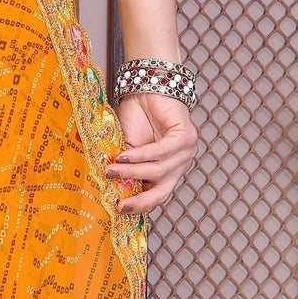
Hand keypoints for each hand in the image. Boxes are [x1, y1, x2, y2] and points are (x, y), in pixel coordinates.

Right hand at [106, 92, 198, 212]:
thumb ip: (124, 166)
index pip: (157, 195)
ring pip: (159, 170)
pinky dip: (142, 155)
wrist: (146, 89)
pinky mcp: (186, 136)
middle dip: (142, 200)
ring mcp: (186, 152)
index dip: (140, 205)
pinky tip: (125, 155)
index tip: (120, 209)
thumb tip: (111, 188)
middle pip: (163, 190)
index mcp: (166, 170)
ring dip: (133, 171)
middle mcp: (179, 164)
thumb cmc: (136, 117)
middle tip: (122, 204)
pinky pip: (162, 151)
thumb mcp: (126, 148)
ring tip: (112, 170)